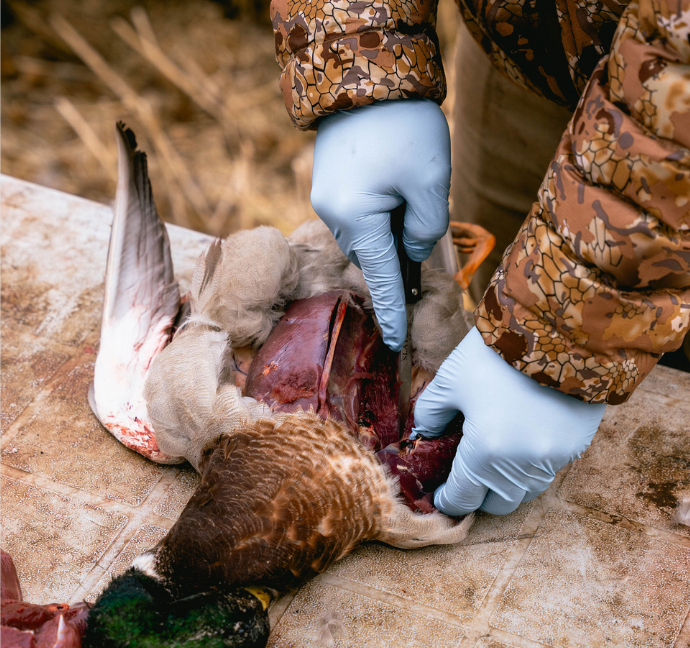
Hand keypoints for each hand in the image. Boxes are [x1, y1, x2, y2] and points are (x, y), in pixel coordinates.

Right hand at [311, 99, 450, 350]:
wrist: (366, 72)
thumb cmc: (404, 126)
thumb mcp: (429, 183)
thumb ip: (423, 230)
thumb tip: (408, 252)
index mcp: (355, 220)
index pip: (381, 280)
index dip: (392, 313)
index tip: (396, 343)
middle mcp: (333, 214)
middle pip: (373, 256)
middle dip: (399, 256)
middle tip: (421, 232)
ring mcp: (327, 198)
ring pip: (366, 235)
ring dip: (390, 231)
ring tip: (410, 197)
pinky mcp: (329, 184)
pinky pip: (357, 216)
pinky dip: (378, 216)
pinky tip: (393, 191)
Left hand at [412, 328, 606, 514]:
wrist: (558, 329)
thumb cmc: (497, 354)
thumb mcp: (452, 379)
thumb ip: (431, 412)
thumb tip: (425, 433)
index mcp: (485, 452)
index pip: (462, 497)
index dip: (447, 500)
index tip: (440, 495)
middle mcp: (521, 466)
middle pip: (498, 504)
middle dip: (478, 495)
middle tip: (466, 475)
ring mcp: (553, 458)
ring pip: (526, 491)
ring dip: (507, 483)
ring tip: (494, 459)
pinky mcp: (575, 445)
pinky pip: (548, 469)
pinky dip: (531, 465)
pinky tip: (522, 441)